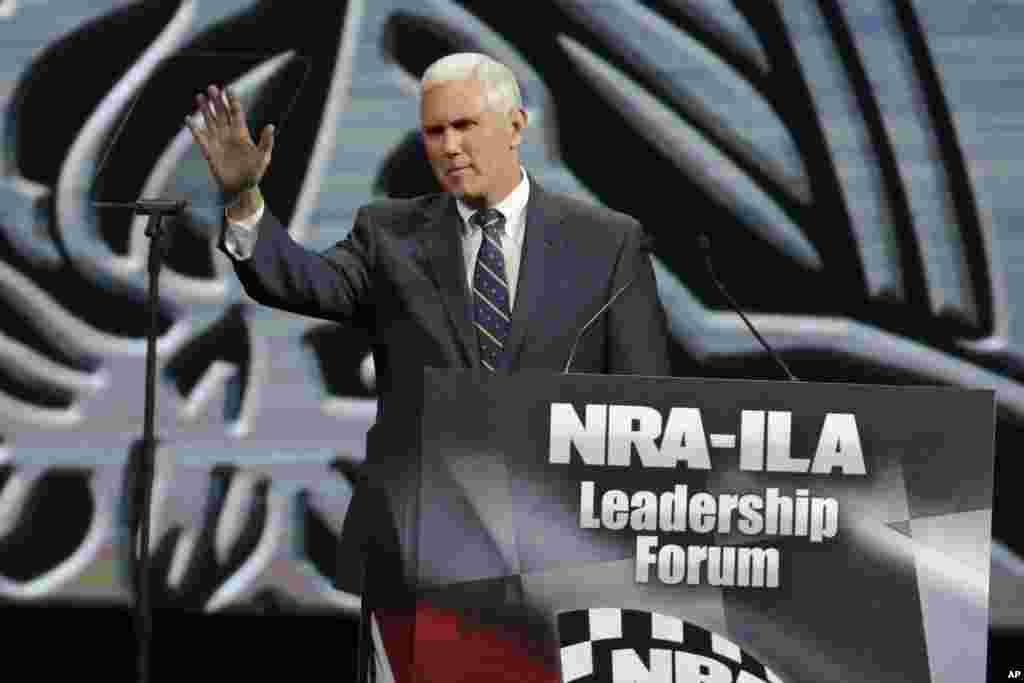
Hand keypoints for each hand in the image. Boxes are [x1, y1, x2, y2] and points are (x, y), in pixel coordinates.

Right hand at [185, 84, 274, 198]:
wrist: (241, 187)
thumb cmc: (254, 172)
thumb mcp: (263, 157)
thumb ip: (266, 142)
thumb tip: (271, 126)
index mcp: (242, 134)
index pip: (236, 113)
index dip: (232, 101)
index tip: (229, 88)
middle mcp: (228, 134)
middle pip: (221, 114)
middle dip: (217, 101)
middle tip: (212, 88)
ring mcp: (218, 141)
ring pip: (210, 121)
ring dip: (205, 109)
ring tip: (200, 96)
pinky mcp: (209, 150)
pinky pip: (200, 136)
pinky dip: (194, 128)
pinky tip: (188, 118)